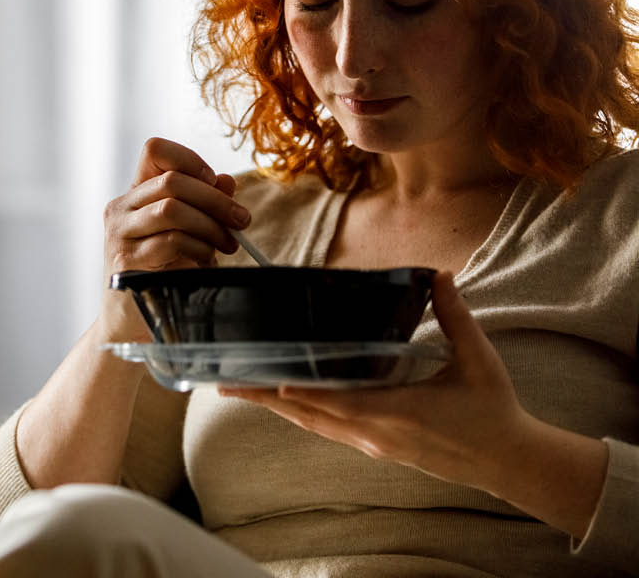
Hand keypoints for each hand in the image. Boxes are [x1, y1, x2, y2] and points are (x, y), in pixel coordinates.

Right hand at [105, 138, 249, 273]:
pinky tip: (207, 260)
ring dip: (210, 226)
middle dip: (216, 200)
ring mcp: (119, 234)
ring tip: (227, 244)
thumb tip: (226, 181)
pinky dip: (199, 248)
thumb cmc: (161, 273)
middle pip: (172, 180)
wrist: (132, 319)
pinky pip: (170, 241)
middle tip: (240, 220)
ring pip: (171, 208)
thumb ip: (204, 205)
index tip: (213, 182)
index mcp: (135, 194)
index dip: (189, 159)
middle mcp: (121, 208)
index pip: (155, 150)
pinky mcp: (125, 261)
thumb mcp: (187, 233)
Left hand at [219, 271, 532, 490]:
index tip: (265, 379)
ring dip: (279, 409)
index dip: (300, 391)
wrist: (510, 462)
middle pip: (310, 416)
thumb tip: (440, 275)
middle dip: (266, 400)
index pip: (337, 400)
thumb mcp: (478, 359)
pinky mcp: (378, 448)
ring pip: (316, 426)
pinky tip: (287, 404)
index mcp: (398, 411)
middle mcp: (376, 433)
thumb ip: (455, 315)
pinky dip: (304, 415)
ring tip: (244, 392)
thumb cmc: (494, 411)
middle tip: (228, 385)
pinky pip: (331, 431)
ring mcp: (375, 445)